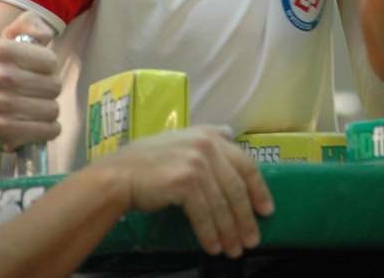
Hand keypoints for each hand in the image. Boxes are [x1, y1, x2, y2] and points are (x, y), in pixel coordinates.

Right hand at [0, 12, 60, 152]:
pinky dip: (46, 130)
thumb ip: (29, 25)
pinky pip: (48, 130)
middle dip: (47, 92)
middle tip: (28, 94)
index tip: (30, 71)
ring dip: (46, 112)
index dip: (45, 68)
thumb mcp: (9, 41)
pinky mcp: (2, 131)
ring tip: (28, 110)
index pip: (50, 61)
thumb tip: (45, 34)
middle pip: (54, 86)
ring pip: (53, 110)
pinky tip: (30, 125)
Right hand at [100, 126, 274, 258]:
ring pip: (222, 204)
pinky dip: (210, 233)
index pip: (245, 164)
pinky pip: (204, 214)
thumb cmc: (146, 162)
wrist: (116, 175)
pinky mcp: (185, 182)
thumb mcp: (179, 140)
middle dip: (246, 218)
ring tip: (234, 250)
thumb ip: (205, 136)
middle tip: (252, 240)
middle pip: (237, 188)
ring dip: (229, 231)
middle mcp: (206, 145)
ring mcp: (196, 163)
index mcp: (209, 135)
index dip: (259, 190)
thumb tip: (230, 133)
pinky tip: (213, 247)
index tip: (266, 211)